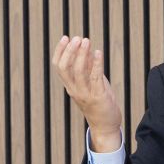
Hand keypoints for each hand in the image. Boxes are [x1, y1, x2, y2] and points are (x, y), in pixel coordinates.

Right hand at [51, 35, 122, 150]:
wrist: (105, 126)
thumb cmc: (99, 104)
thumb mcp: (92, 84)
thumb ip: (88, 69)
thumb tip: (86, 50)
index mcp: (70, 86)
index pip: (58, 66)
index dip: (60, 51)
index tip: (65, 38)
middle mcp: (74, 90)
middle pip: (64, 67)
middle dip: (69, 51)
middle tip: (76, 37)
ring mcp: (85, 94)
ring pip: (78, 71)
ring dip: (81, 54)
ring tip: (86, 41)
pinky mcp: (98, 96)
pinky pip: (95, 77)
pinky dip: (96, 63)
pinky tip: (98, 53)